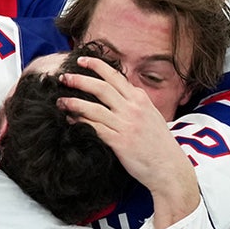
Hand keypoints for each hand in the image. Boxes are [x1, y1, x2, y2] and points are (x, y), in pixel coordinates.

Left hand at [59, 56, 197, 227]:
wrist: (169, 168)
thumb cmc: (159, 144)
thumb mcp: (152, 116)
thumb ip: (136, 103)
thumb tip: (120, 92)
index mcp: (141, 99)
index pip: (115, 77)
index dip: (96, 66)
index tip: (81, 60)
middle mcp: (133, 108)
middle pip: (101, 87)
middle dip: (80, 79)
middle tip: (63, 77)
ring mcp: (126, 125)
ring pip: (94, 107)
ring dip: (74, 102)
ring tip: (60, 100)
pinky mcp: (120, 142)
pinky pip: (95, 128)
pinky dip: (80, 122)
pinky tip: (70, 119)